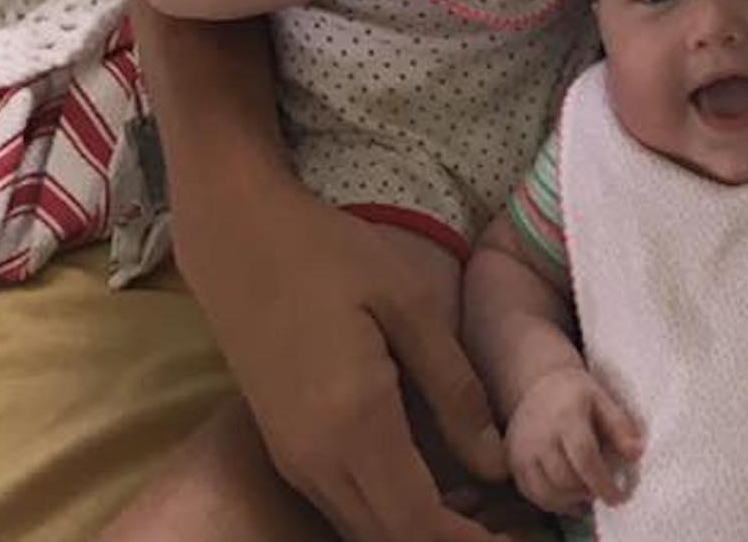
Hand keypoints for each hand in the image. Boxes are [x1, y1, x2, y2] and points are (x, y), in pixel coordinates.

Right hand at [173, 179, 510, 541]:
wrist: (234, 237)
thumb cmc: (325, 255)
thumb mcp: (408, 305)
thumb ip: (455, 390)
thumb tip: (497, 463)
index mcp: (353, 425)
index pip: (420, 525)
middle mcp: (315, 459)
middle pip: (391, 541)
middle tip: (514, 533)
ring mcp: (294, 459)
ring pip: (364, 530)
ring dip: (421, 534)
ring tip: (484, 517)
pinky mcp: (286, 447)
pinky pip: (345, 506)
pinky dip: (392, 515)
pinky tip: (435, 491)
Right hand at [505, 365, 643, 515]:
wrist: (537, 385)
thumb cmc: (576, 394)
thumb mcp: (602, 400)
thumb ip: (620, 427)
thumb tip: (636, 454)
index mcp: (566, 417)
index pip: (584, 457)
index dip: (602, 483)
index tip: (618, 498)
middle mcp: (539, 436)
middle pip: (564, 479)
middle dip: (587, 493)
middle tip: (602, 493)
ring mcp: (521, 451)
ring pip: (545, 492)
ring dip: (570, 502)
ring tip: (587, 497)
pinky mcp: (512, 463)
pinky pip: (531, 494)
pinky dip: (552, 504)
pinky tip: (569, 500)